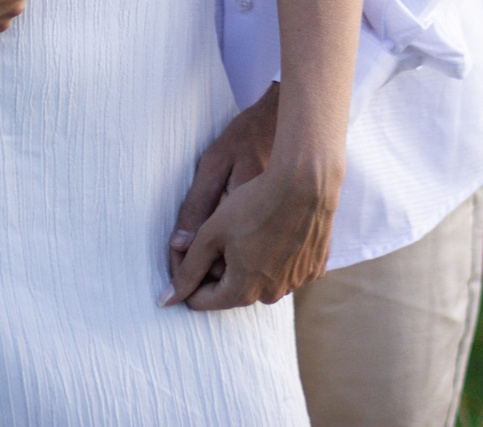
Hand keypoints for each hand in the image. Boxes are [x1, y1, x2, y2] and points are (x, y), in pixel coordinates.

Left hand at [164, 86, 341, 308]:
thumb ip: (189, 268)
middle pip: (233, 290)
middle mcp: (271, 295)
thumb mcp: (211, 233)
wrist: (306, 182)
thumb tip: (167, 299)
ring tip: (246, 228)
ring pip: (262, 278)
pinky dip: (277, 254)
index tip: (185, 252)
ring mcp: (297, 282)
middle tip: (215, 234)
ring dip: (250, 261)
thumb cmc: (254, 203)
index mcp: (242, 291)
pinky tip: (274, 229)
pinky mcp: (315, 267)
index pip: (203, 300)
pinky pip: (288, 268)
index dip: (188, 276)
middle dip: (219, 269)